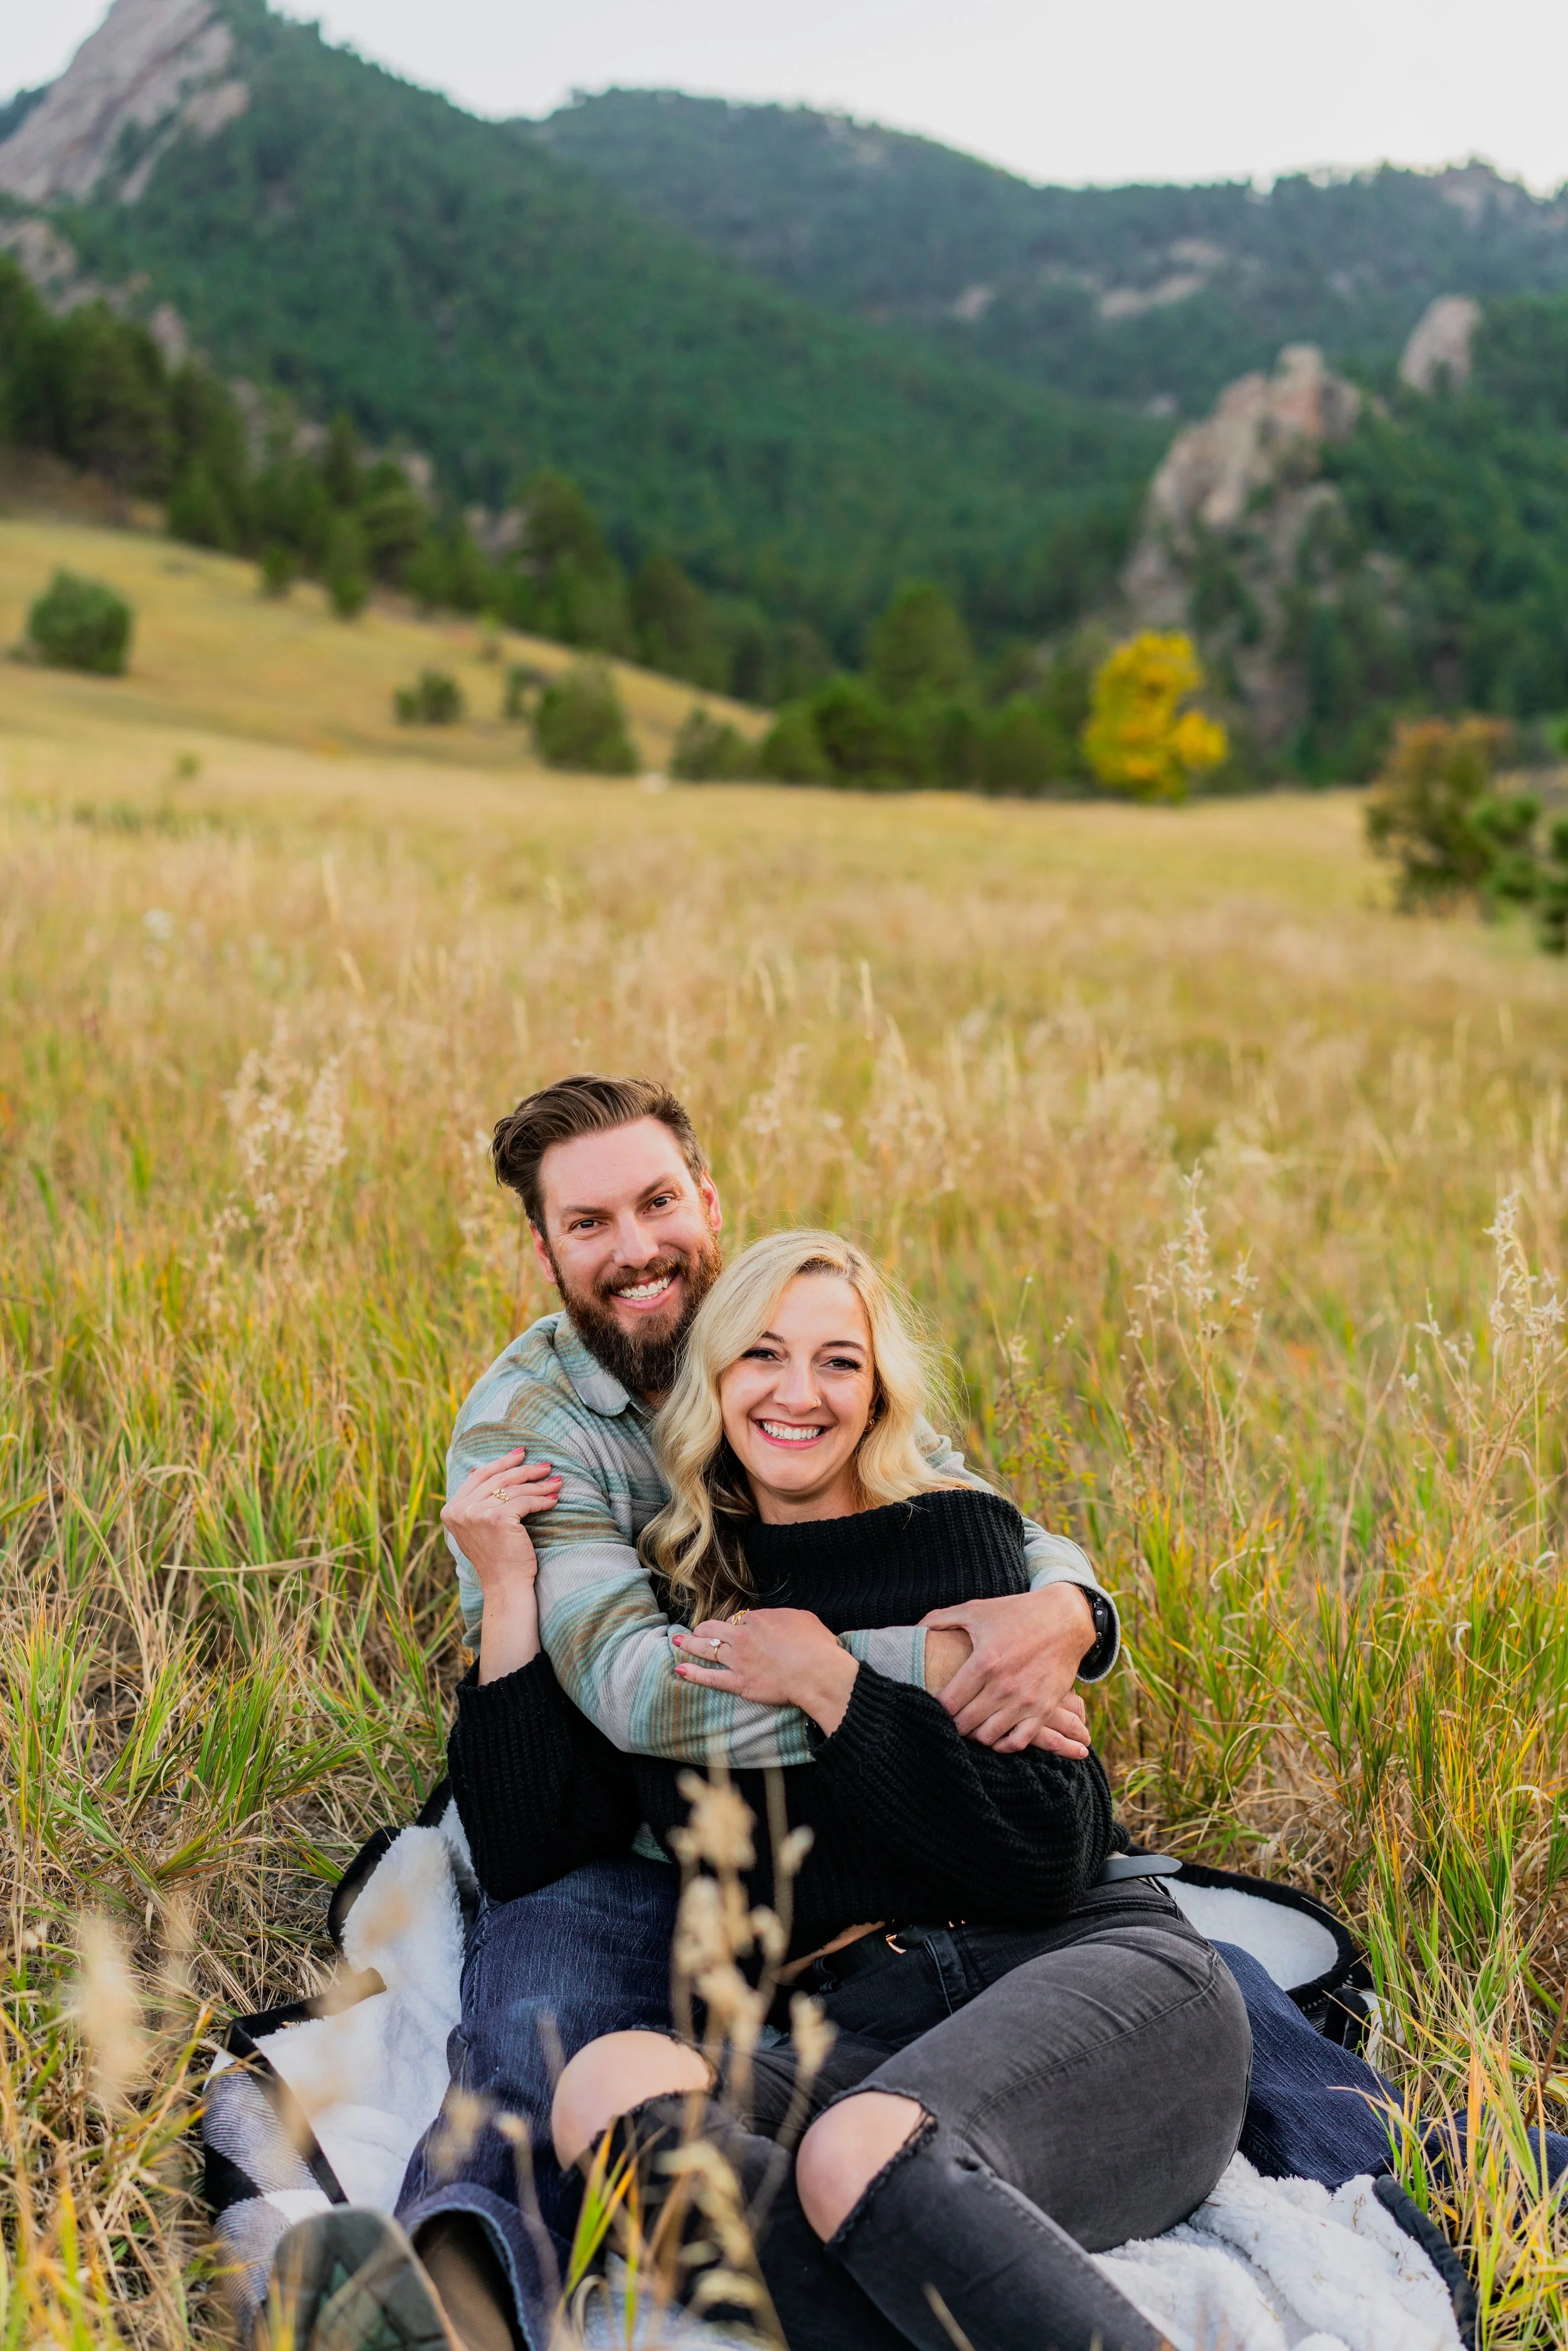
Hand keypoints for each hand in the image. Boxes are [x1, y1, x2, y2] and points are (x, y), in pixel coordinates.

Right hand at [441, 1448, 561, 1598]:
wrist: (504, 1585)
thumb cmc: (496, 1556)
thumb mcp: (475, 1527)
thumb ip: (474, 1501)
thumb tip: (477, 1469)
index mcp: (451, 1510)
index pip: (479, 1476)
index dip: (501, 1462)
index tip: (520, 1454)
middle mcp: (460, 1510)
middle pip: (497, 1479)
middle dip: (525, 1469)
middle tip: (546, 1465)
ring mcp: (476, 1514)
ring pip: (513, 1489)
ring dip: (539, 1484)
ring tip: (556, 1482)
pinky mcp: (497, 1519)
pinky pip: (524, 1501)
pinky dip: (542, 1499)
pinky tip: (553, 1500)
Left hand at [672, 1608, 858, 1734]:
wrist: (816, 1672)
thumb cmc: (816, 1646)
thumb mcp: (803, 1619)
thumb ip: (785, 1617)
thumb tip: (781, 1621)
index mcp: (759, 1619)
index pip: (739, 1619)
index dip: (737, 1624)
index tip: (738, 1629)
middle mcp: (743, 1636)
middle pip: (715, 1629)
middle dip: (703, 1629)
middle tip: (696, 1630)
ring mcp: (738, 1660)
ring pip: (707, 1649)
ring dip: (690, 1644)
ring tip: (677, 1642)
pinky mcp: (738, 1682)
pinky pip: (710, 1678)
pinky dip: (693, 1674)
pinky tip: (680, 1669)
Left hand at [920, 1584, 1097, 1754]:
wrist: (1065, 1619)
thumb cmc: (1016, 1613)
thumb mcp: (976, 1610)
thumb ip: (941, 1619)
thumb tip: (913, 1628)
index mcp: (984, 1662)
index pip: (948, 1703)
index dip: (935, 1708)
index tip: (932, 1705)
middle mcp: (1004, 1686)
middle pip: (964, 1724)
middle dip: (952, 1724)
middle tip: (948, 1718)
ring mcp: (1026, 1701)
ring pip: (988, 1737)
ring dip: (974, 1734)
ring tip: (969, 1724)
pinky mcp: (1044, 1709)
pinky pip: (1018, 1742)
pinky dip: (1002, 1743)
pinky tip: (994, 1732)